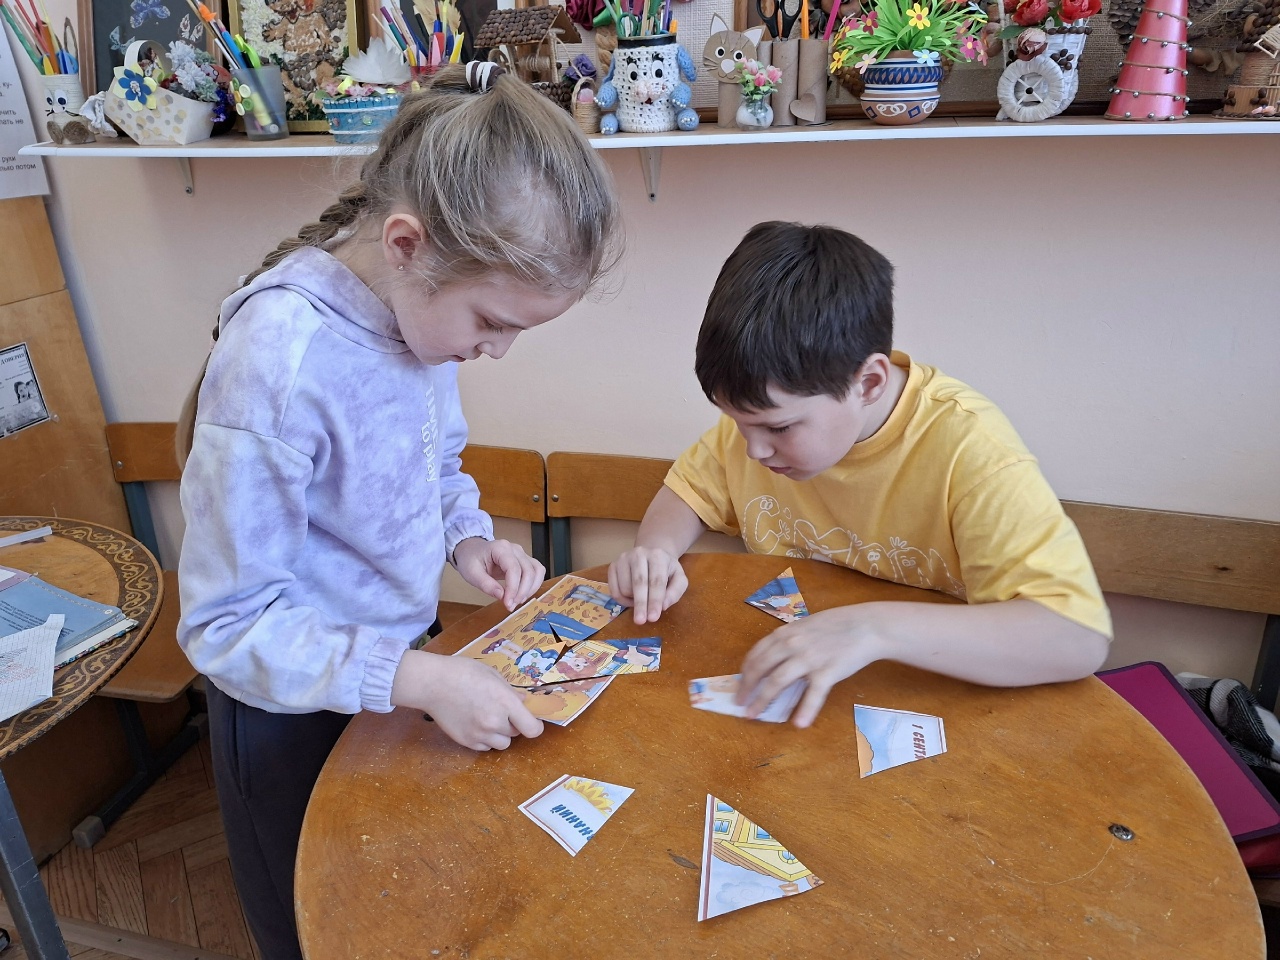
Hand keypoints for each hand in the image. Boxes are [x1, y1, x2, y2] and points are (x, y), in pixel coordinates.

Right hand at [391, 650, 542, 750]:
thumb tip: (524, 701)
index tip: (533, 720)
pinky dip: (486, 740)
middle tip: (502, 711)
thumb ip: (510, 691)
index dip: (536, 726)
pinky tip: (476, 725)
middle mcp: (494, 722)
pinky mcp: (466, 742)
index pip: (532, 728)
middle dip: (514, 724)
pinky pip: (486, 747)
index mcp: (504, 702)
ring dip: (501, 734)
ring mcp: (479, 734)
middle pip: (517, 733)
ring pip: (503, 744)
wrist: (432, 683)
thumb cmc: (462, 672)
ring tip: (489, 719)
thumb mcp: (492, 674)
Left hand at [454, 538, 544, 611]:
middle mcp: (515, 549)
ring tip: (517, 601)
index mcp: (500, 548)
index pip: (513, 568)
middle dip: (522, 591)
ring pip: (536, 571)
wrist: (471, 550)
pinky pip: (537, 571)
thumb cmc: (470, 559)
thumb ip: (486, 585)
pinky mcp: (525, 560)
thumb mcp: (471, 573)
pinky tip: (524, 594)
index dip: (513, 588)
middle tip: (511, 605)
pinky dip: (534, 584)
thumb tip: (502, 596)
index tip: (508, 603)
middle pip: (528, 571)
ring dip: (530, 589)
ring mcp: (522, 554)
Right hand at [608, 546, 687, 624]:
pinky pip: (613, 590)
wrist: (651, 556)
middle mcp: (639, 554)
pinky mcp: (613, 566)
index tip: (653, 618)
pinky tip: (632, 597)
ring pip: (624, 588)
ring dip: (633, 601)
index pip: (656, 581)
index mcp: (658, 556)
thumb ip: (675, 592)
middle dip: (640, 604)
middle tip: (641, 621)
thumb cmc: (666, 571)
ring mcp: (623, 559)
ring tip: (643, 599)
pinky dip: (622, 600)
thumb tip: (663, 606)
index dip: (655, 600)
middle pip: (638, 583)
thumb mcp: (679, 579)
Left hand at [737, 607, 885, 728]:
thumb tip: (773, 658)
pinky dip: (805, 711)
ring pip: (777, 682)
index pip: (756, 654)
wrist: (867, 626)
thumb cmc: (837, 625)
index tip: (739, 685)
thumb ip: (789, 640)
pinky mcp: (827, 672)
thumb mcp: (806, 626)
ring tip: (754, 716)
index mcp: (785, 633)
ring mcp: (808, 658)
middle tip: (740, 705)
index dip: (744, 673)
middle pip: (760, 669)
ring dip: (762, 701)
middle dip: (747, 689)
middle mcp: (792, 645)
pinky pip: (812, 695)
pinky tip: (798, 724)